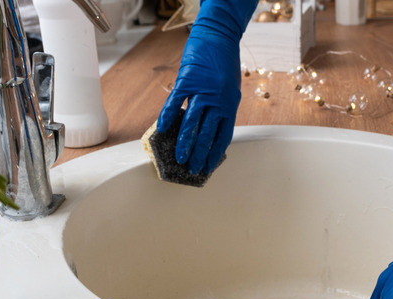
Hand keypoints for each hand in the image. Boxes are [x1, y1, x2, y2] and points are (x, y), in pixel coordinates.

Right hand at [157, 0, 256, 174]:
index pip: (223, 136)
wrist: (219, 36)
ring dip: (185, 143)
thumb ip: (220, 109)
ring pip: (192, 123)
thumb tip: (208, 129)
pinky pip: (175, 102)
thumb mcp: (230, 89)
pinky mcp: (187, 80)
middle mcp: (218, 100)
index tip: (208, 167)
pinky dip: (168, 116)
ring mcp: (202, 90)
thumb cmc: (225, 63)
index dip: (215, 154)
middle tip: (192, 169)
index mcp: (230, 105)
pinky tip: (162, 130)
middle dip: (199, 154)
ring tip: (179, 158)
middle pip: (207, 134)